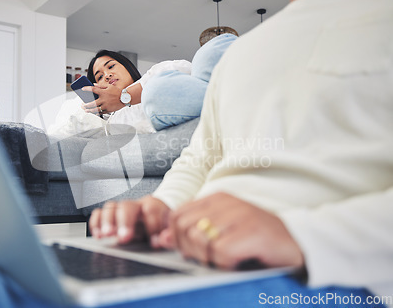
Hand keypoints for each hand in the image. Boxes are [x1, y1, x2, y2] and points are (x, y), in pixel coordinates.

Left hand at [82, 83, 124, 114]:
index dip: (87, 88)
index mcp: (103, 92)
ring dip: (89, 110)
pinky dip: (96, 113)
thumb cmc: (117, 92)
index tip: (82, 89)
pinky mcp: (108, 110)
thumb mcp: (109, 86)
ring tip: (85, 110)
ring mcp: (106, 106)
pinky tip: (93, 112)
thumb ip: (100, 86)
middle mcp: (104, 100)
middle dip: (85, 105)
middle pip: (92, 103)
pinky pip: (100, 113)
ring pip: (95, 110)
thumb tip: (93, 84)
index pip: (93, 89)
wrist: (125, 98)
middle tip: (82, 105)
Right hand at [89, 196, 169, 245]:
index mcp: (153, 205)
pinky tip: (98, 235)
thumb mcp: (169, 229)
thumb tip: (166, 239)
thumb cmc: (162, 224)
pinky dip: (96, 222)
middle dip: (125, 221)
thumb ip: (169, 235)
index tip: (154, 243)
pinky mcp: (111, 215)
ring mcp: (121, 209)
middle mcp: (136, 205)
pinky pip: (99, 213)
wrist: (155, 216)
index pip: (152, 210)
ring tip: (107, 235)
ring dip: (108, 221)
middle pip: (127, 206)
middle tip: (124, 237)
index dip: (153, 227)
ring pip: (111, 207)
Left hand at [162, 192, 303, 268]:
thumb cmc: (257, 239)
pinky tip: (237, 262)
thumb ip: (193, 232)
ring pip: (198, 239)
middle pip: (182, 226)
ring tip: (224, 260)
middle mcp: (226, 202)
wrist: (298, 242)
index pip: (177, 214)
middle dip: (188, 249)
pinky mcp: (251, 232)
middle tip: (207, 259)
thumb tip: (163, 239)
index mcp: (217, 198)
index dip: (176, 237)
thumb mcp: (222, 230)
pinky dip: (225, 264)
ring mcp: (239, 215)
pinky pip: (220, 252)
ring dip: (207, 258)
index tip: (189, 251)